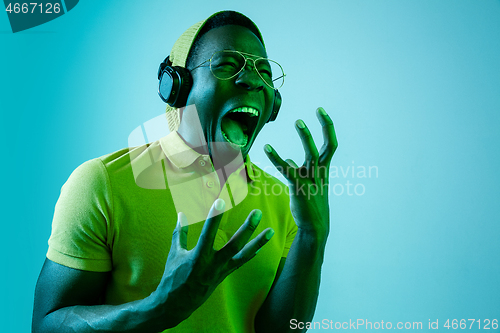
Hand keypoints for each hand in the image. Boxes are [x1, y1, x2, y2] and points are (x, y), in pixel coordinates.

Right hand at [151, 199, 273, 324]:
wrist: (177, 304)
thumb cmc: (173, 277)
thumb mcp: (174, 253)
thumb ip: (179, 233)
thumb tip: (181, 214)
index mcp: (198, 256)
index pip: (208, 233)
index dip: (214, 217)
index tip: (221, 201)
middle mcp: (213, 264)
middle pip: (235, 244)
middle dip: (247, 228)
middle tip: (257, 212)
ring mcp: (221, 270)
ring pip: (244, 255)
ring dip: (258, 243)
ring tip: (271, 231)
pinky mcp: (225, 275)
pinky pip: (241, 263)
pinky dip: (250, 254)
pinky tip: (259, 247)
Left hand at [264, 107, 337, 237]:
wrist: (314, 228)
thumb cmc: (310, 206)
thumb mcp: (306, 185)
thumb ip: (298, 170)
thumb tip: (290, 160)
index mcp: (323, 171)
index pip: (330, 145)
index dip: (327, 127)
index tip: (321, 112)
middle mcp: (320, 173)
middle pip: (327, 146)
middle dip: (325, 127)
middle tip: (319, 109)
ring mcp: (311, 180)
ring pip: (312, 154)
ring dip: (306, 137)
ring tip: (298, 121)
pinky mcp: (299, 188)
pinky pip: (288, 169)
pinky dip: (277, 157)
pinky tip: (267, 147)